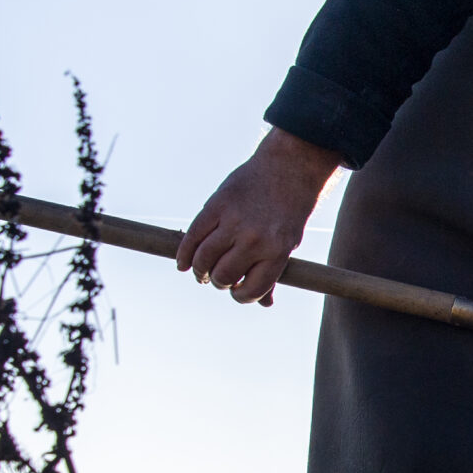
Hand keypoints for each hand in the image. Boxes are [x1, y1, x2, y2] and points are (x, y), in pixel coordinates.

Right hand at [175, 128, 342, 303]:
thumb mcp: (288, 243)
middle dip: (218, 282)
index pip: (251, 290)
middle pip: (223, 275)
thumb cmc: (289, 211)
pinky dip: (184, 253)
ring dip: (199, 270)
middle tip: (216, 278)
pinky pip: (193, 235)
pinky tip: (183, 262)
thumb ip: (274, 272)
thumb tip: (266, 303)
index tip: (237, 290)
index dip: (240, 295)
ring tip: (201, 271)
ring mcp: (234, 221)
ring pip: (204, 258)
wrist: (288, 168)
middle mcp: (255, 239)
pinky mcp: (217, 204)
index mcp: (276, 252)